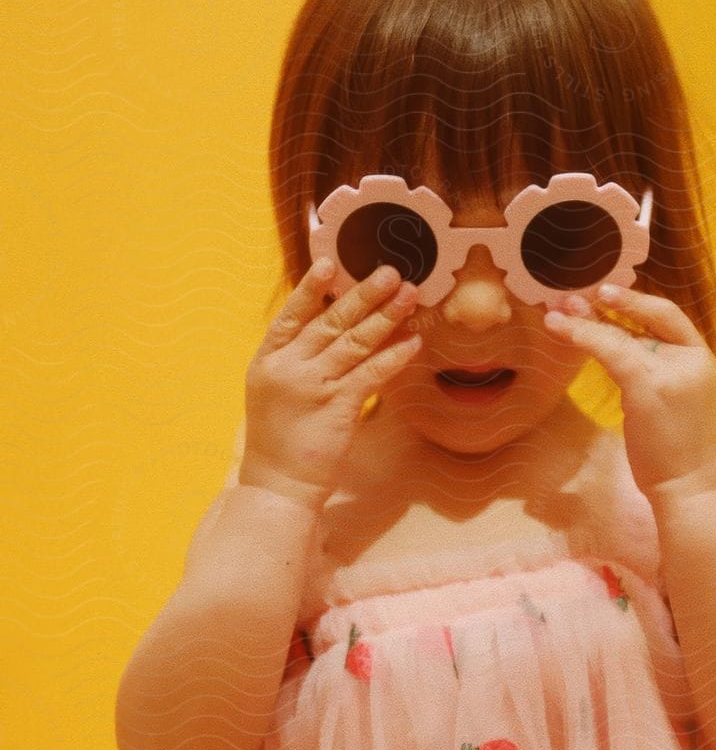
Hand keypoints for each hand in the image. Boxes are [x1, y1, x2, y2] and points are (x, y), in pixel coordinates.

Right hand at [239, 259, 420, 510]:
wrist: (277, 485)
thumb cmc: (279, 441)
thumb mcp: (274, 393)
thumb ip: (295, 361)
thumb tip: (328, 332)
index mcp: (268, 361)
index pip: (291, 316)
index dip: (311, 289)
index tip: (331, 263)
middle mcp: (289, 368)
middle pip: (330, 322)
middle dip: (363, 295)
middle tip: (391, 273)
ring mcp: (312, 386)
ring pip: (354, 342)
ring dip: (386, 316)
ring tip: (410, 296)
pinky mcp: (337, 407)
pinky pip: (372, 373)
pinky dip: (393, 355)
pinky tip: (413, 342)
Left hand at [545, 284, 715, 504]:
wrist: (693, 487)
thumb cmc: (678, 452)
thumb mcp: (671, 400)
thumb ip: (653, 370)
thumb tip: (615, 347)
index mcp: (700, 358)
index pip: (669, 316)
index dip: (637, 302)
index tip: (606, 293)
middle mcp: (691, 358)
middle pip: (646, 317)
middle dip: (607, 305)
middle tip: (571, 297)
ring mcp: (672, 370)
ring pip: (622, 336)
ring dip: (585, 322)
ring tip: (555, 314)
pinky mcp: (648, 387)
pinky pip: (611, 352)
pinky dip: (583, 338)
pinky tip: (561, 330)